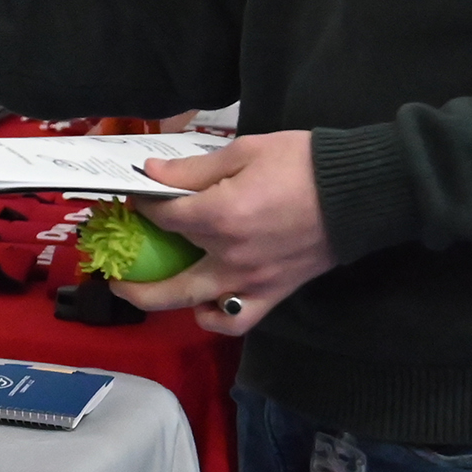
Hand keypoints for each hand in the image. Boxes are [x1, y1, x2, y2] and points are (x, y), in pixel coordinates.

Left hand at [113, 131, 333, 335]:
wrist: (358, 191)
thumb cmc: (302, 163)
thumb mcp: (244, 151)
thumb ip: (192, 170)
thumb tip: (151, 175)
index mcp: (220, 217)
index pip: (164, 218)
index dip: (144, 206)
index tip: (138, 197)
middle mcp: (230, 257)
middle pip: (166, 281)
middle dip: (131, 280)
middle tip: (113, 272)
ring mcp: (251, 282)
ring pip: (194, 305)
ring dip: (163, 302)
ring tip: (146, 291)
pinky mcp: (274, 293)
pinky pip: (235, 320)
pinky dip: (214, 318)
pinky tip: (201, 306)